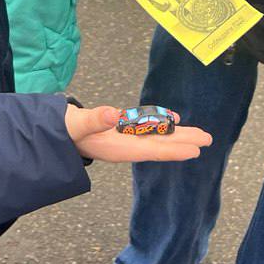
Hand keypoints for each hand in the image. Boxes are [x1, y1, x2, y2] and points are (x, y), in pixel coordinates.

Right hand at [65, 105, 212, 161]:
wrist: (54, 135)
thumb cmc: (64, 132)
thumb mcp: (76, 125)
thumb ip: (93, 120)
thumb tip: (112, 113)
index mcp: (117, 148)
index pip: (151, 150)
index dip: (174, 150)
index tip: (195, 150)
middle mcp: (125, 146)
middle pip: (159, 144)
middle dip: (183, 142)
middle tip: (208, 140)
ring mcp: (124, 139)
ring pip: (156, 136)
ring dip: (177, 134)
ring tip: (198, 133)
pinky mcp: (121, 130)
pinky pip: (146, 128)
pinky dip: (161, 123)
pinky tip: (173, 118)